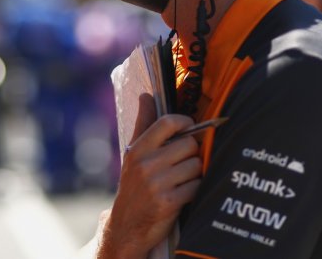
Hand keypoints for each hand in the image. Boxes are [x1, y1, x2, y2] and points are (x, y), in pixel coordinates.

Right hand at [97, 93, 201, 258]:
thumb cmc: (133, 185)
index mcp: (137, 149)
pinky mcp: (168, 203)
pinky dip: (195, 189)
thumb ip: (143, 124)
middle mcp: (145, 164)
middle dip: (191, 153)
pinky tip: (184, 193)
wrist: (126, 226)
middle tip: (183, 162)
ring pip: (195, 166)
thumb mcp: (133, 154)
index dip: (185, 123)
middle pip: (188, 145)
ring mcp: (156, 184)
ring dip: (194, 173)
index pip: (168, 123)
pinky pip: (196, 186)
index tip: (188, 129)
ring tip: (181, 179)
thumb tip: (146, 95)